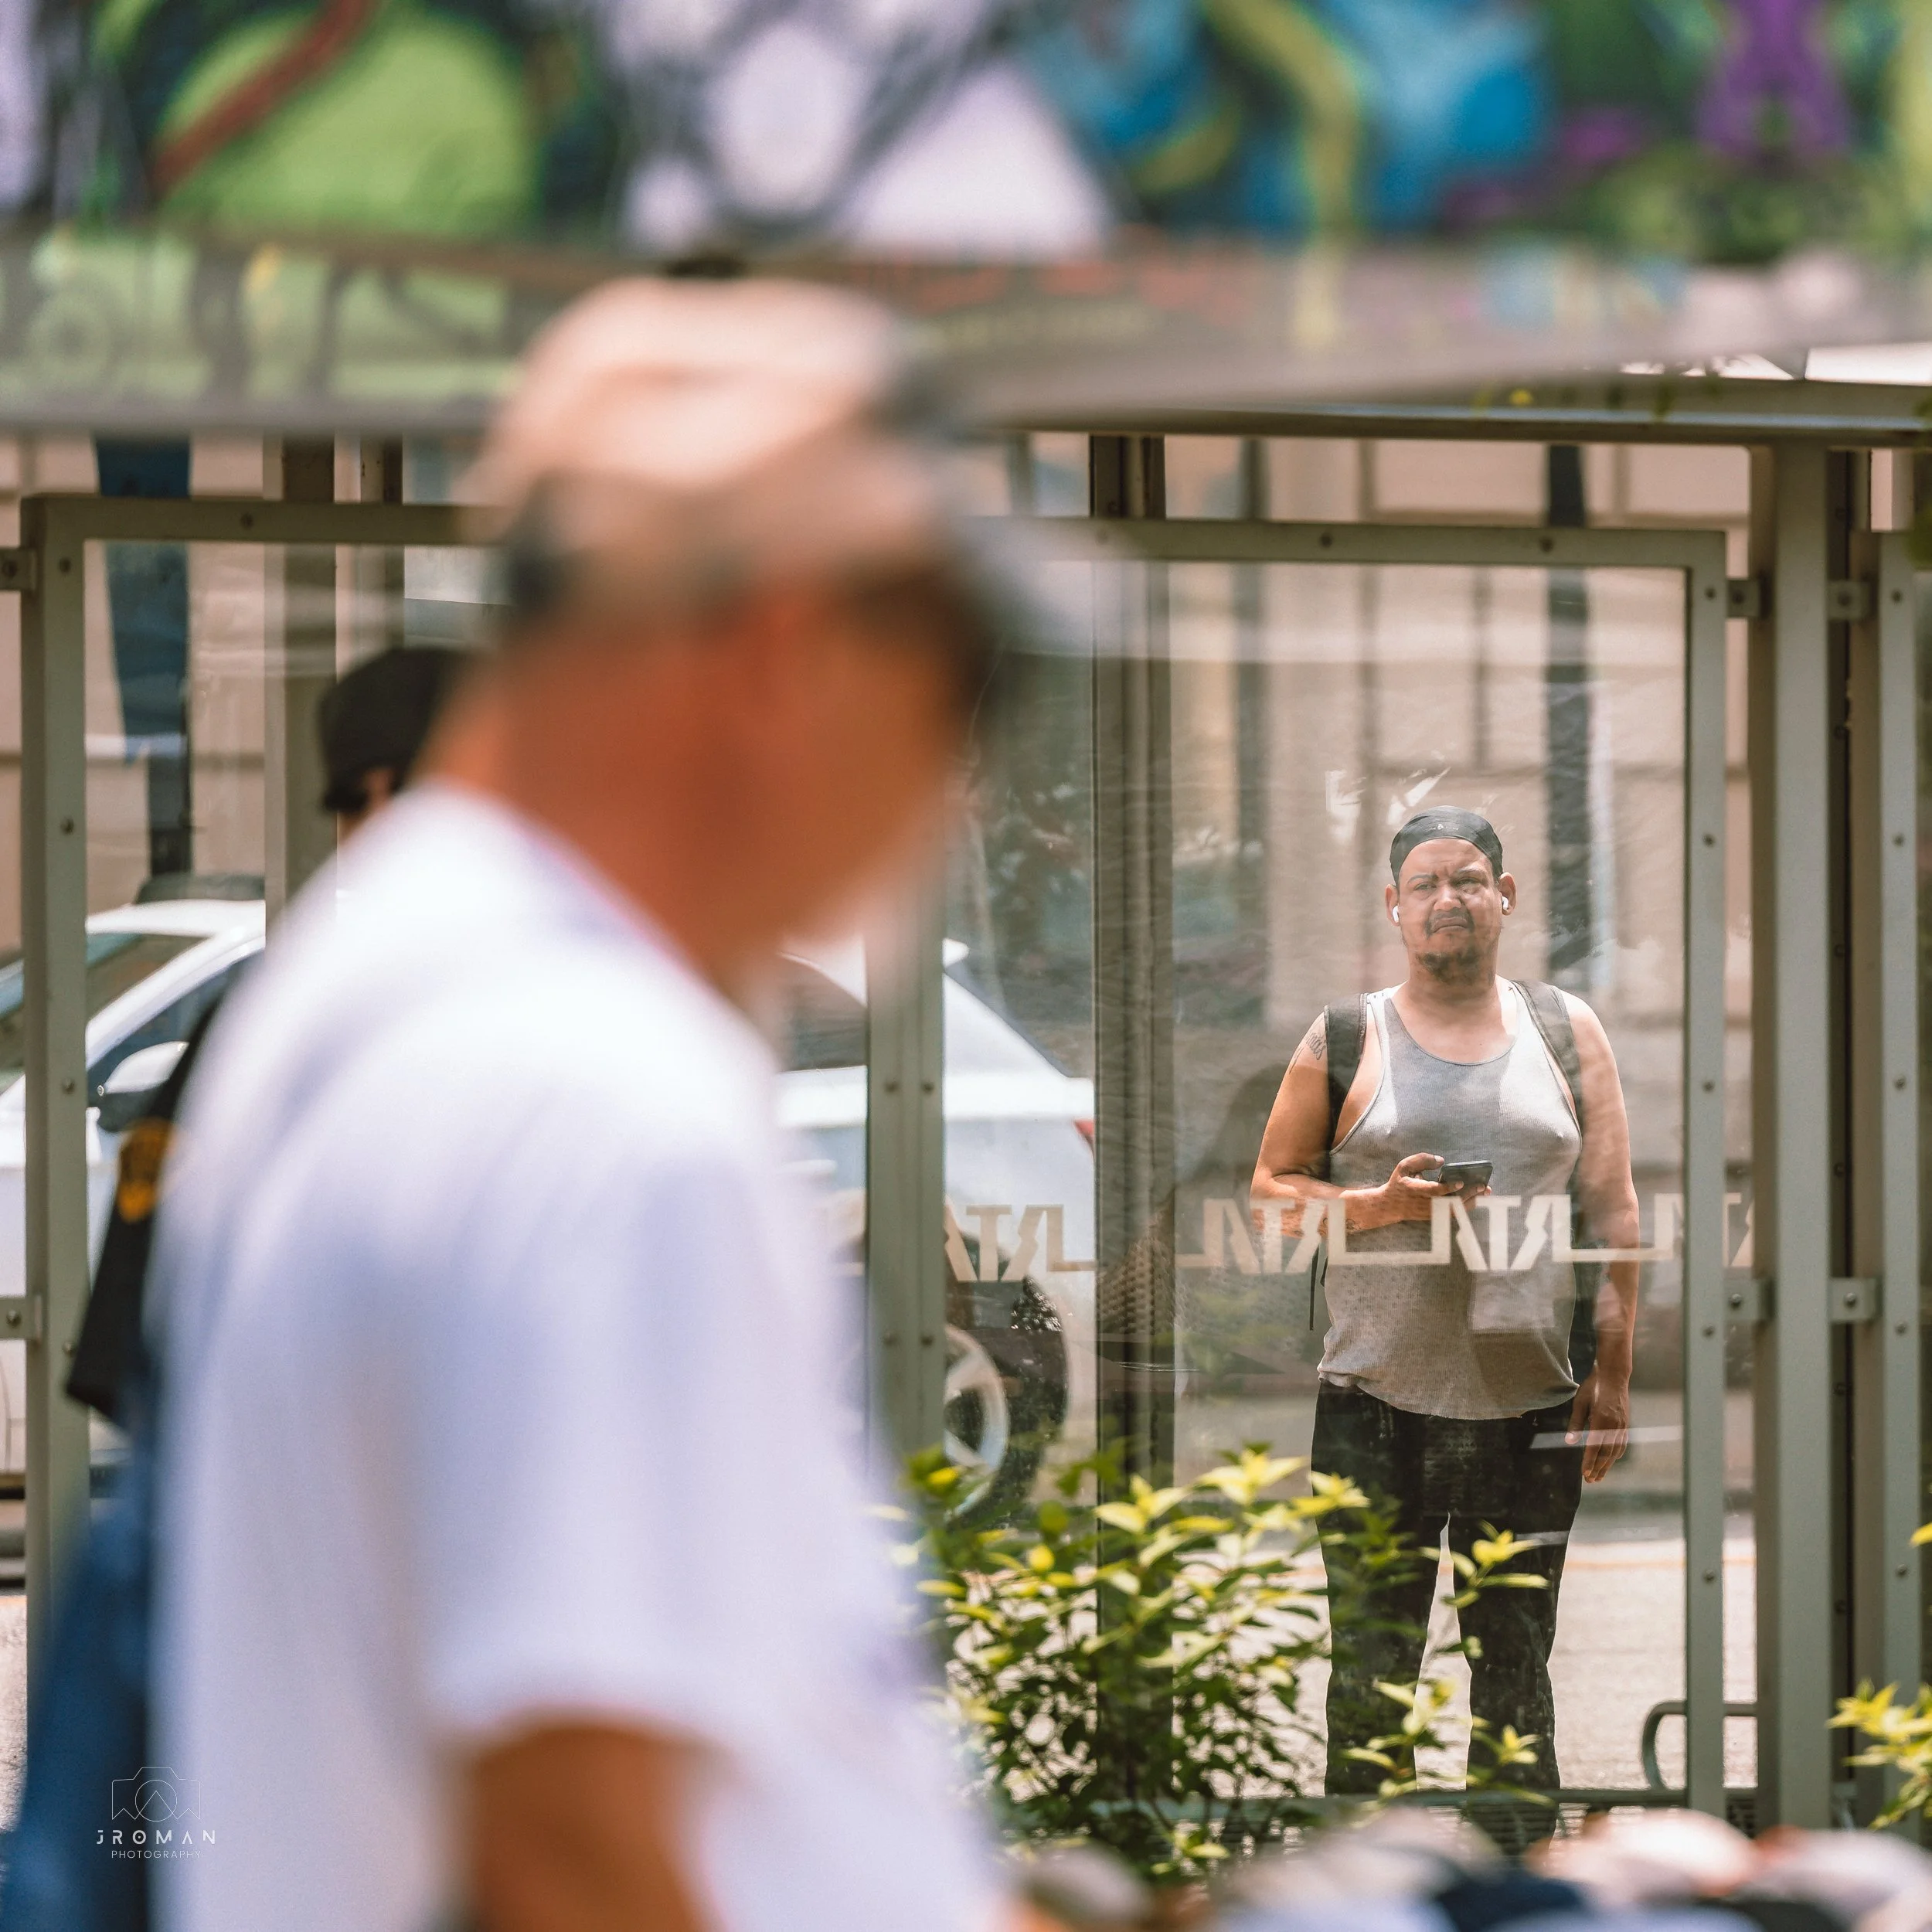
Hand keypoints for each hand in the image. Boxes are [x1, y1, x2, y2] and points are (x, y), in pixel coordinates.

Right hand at [1368, 1151, 1485, 1225]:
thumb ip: (1421, 1160)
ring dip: (1471, 1201)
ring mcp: (1431, 1212)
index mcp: (1415, 1189)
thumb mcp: (1404, 1166)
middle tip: (1483, 1186)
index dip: (1449, 1187)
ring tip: (1484, 1192)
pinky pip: (1454, 1213)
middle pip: (1450, 1201)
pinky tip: (1477, 1199)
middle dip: (1468, 1194)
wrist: (1390, 1206)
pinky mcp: (1435, 1216)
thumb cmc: (1399, 1183)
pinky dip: (1466, 1206)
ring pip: (1455, 1209)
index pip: (1434, 1190)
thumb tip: (1442, 1161)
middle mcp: (1424, 1203)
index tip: (1461, 1181)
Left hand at [1566, 1367, 1630, 1482]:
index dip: (1589, 1462)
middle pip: (1606, 1453)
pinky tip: (1610, 1461)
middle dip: (1598, 1468)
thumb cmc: (1593, 1387)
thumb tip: (1569, 1442)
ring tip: (1599, 1476)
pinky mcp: (1625, 1424)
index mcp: (1601, 1420)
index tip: (1584, 1474)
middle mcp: (1614, 1426)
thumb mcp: (1580, 1402)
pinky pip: (1621, 1444)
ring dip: (1607, 1466)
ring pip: (1615, 1451)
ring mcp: (1622, 1426)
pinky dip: (1615, 1456)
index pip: (1594, 1447)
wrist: (1614, 1376)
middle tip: (1590, 1481)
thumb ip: (1575, 1423)